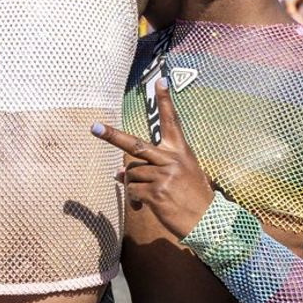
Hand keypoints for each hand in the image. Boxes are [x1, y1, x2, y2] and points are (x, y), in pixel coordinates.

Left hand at [91, 80, 213, 237]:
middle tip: (94, 127)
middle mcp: (171, 159)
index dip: (165, 101)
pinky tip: (146, 207)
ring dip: (134, 187)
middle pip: (134, 145)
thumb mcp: (177, 177)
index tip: (160, 80)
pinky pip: (133, 192)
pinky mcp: (156, 193)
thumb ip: (151, 169)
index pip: (171, 121)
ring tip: (150, 197)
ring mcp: (163, 175)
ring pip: (131, 175)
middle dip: (112, 136)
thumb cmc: (192, 198)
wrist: (208, 222)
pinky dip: (135, 201)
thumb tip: (118, 174)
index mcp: (180, 151)